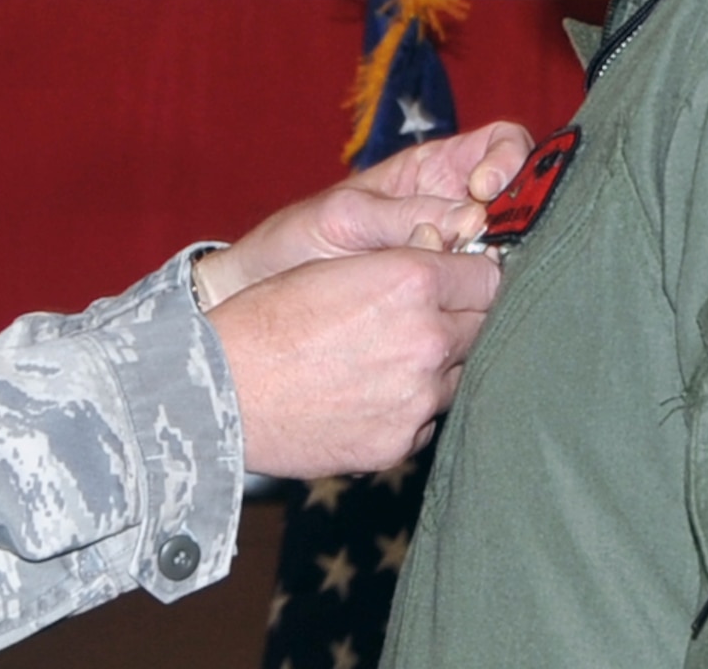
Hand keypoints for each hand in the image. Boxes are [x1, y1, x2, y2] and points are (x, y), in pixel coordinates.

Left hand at [193, 120, 533, 306]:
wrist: (265, 296)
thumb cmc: (298, 243)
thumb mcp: (346, 216)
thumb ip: (405, 214)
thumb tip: (471, 219)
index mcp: (434, 171)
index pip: (503, 144)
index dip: (510, 158)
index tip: (485, 188)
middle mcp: (456, 210)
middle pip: (522, 203)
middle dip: (518, 221)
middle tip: (489, 246)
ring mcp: (458, 259)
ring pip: (509, 256)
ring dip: (500, 268)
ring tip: (469, 284)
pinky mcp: (450, 303)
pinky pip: (484, 300)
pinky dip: (480, 304)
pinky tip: (462, 315)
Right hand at [209, 245, 501, 477]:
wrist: (219, 389)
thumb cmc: (266, 317)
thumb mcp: (334, 265)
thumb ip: (400, 265)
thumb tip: (446, 267)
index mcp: (412, 282)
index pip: (489, 277)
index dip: (472, 277)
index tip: (458, 281)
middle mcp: (427, 340)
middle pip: (484, 326)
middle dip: (460, 319)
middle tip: (421, 319)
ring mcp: (417, 398)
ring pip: (458, 376)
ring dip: (436, 365)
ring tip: (381, 359)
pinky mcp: (399, 442)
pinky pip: (425, 418)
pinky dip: (408, 406)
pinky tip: (365, 393)